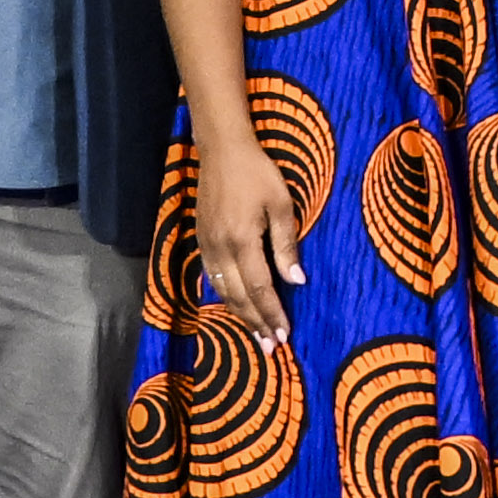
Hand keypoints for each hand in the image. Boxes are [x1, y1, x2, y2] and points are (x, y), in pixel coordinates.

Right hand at [194, 111, 302, 315]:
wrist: (221, 150)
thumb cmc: (258, 173)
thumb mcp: (282, 205)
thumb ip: (286, 246)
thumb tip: (297, 282)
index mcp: (243, 241)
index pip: (260, 288)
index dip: (272, 314)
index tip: (285, 335)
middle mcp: (221, 249)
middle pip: (239, 297)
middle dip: (256, 324)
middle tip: (271, 347)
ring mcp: (207, 246)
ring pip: (223, 292)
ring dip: (240, 315)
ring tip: (256, 335)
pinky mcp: (201, 241)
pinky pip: (213, 278)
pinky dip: (226, 297)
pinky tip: (236, 306)